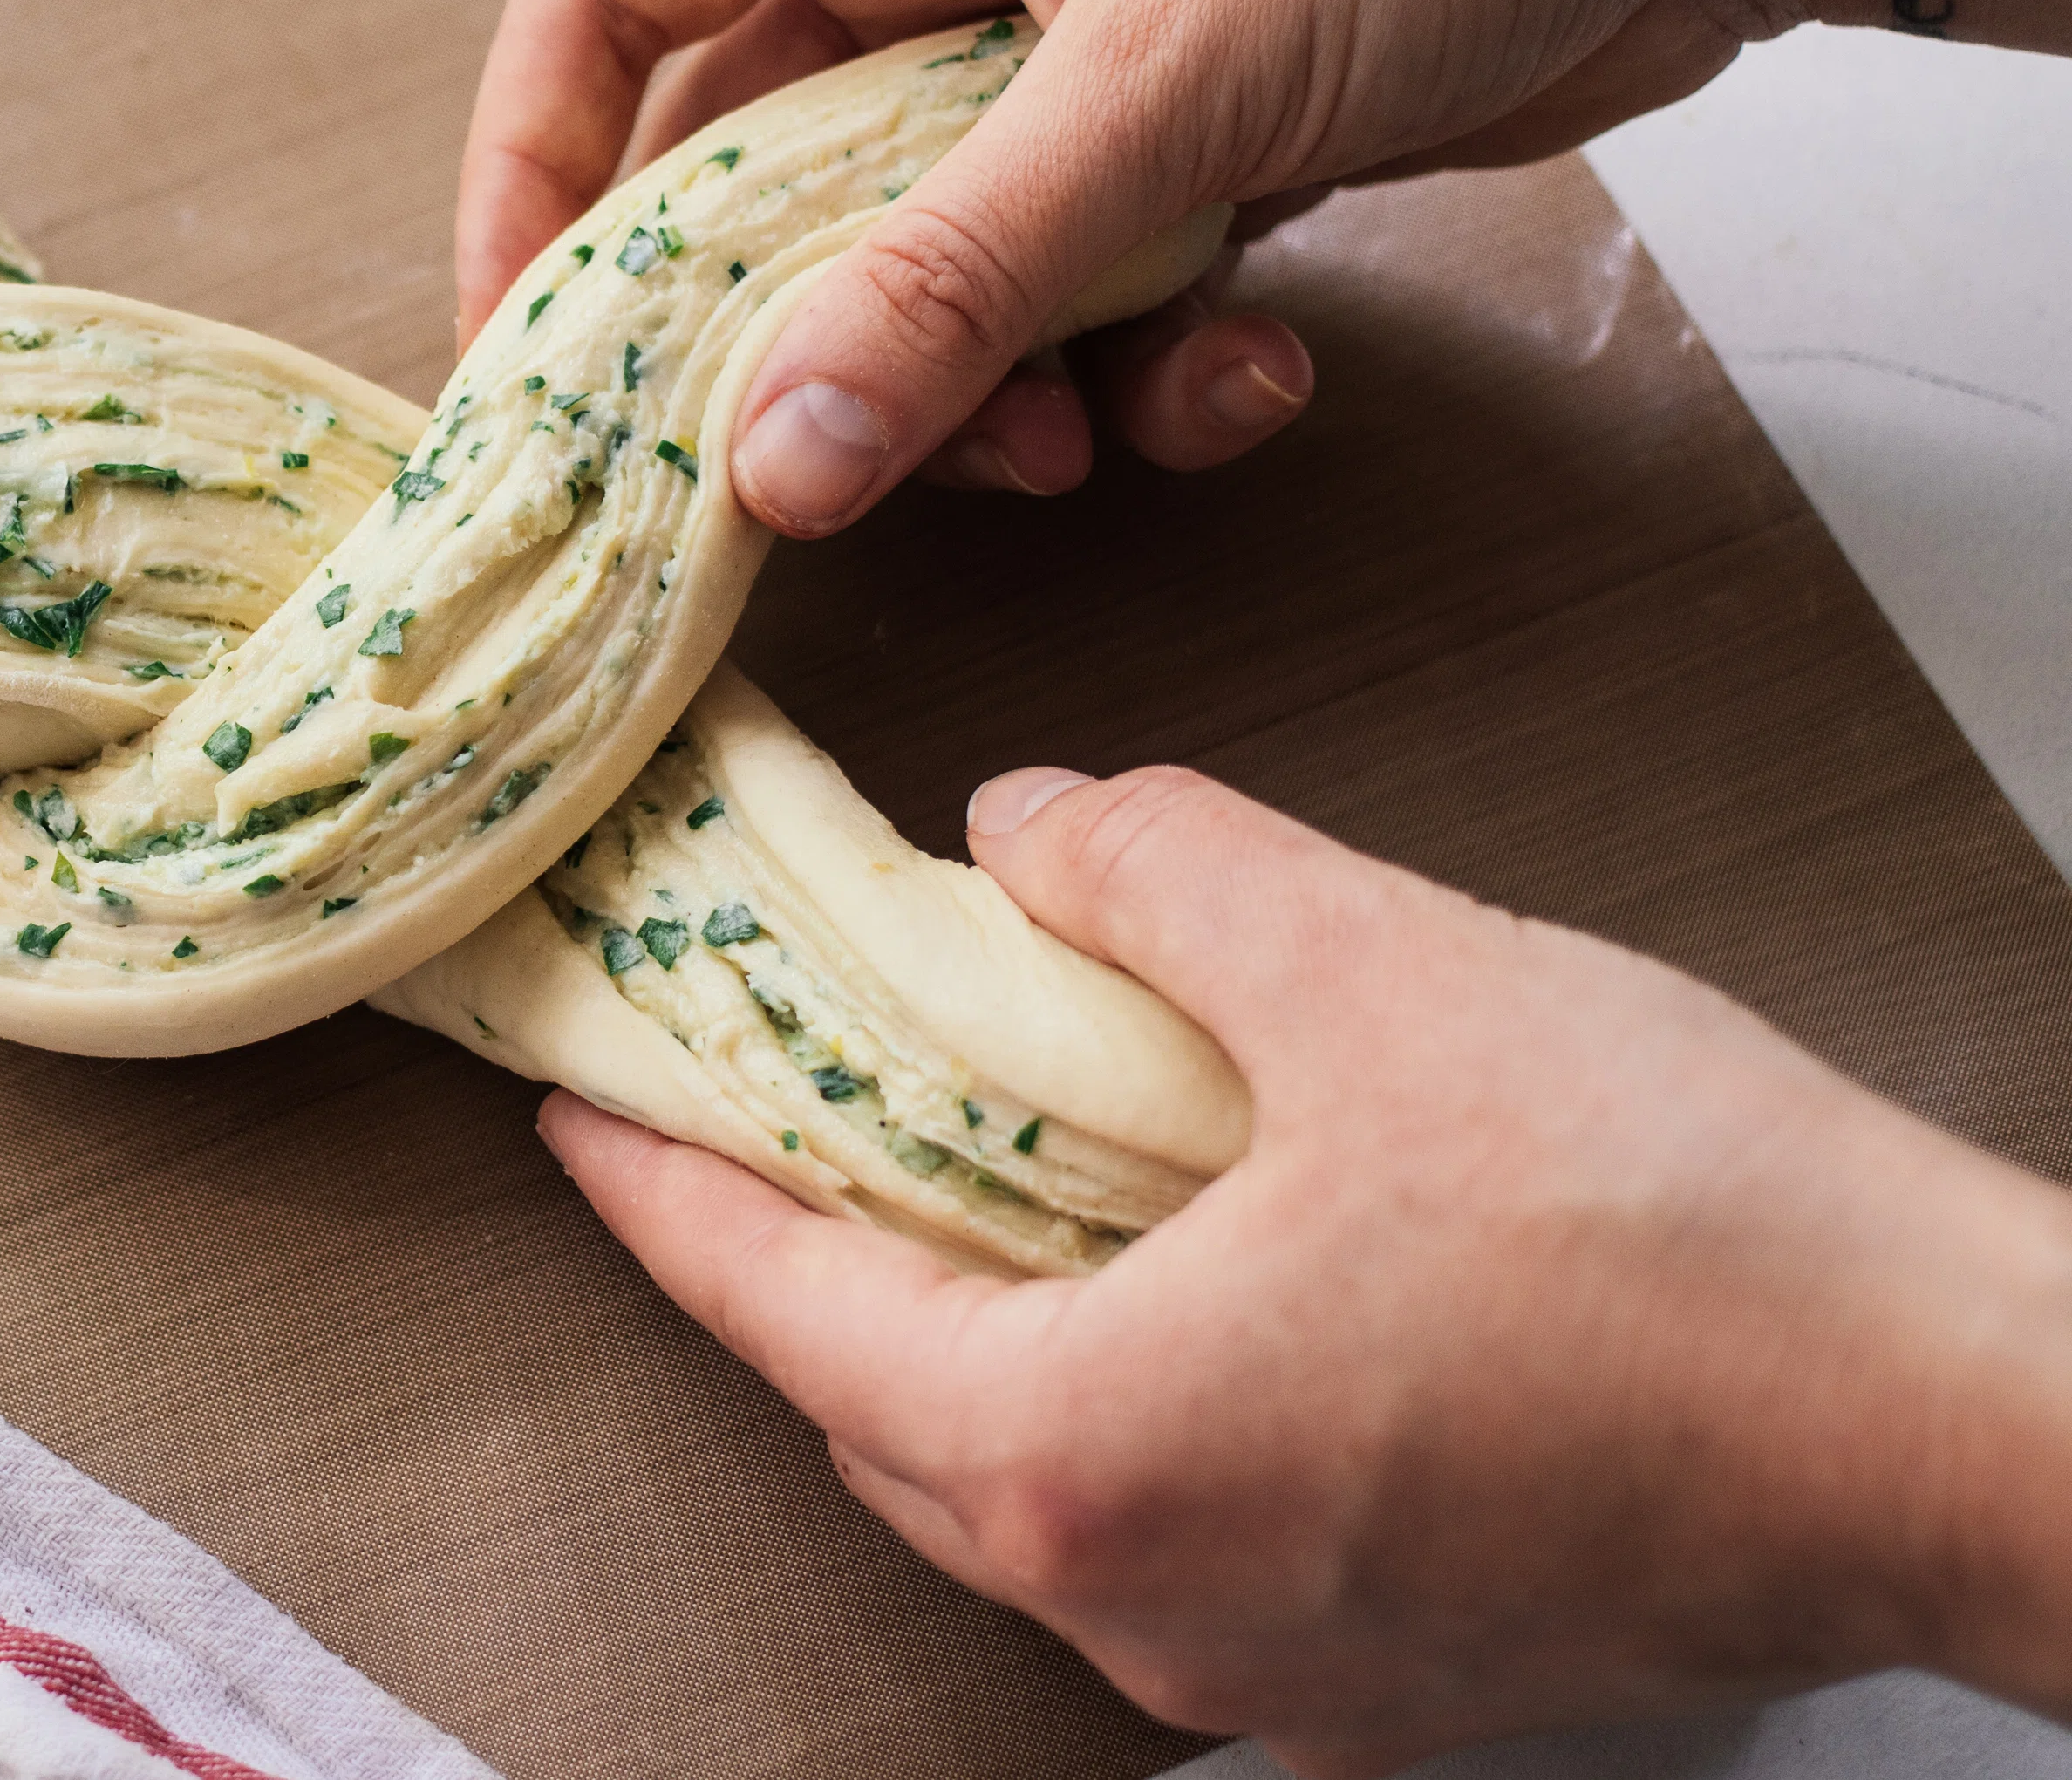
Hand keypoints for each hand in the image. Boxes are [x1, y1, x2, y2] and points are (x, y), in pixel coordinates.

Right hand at [456, 0, 2071, 533]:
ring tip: (1082, 436)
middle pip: (760, 174)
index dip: (535, 167)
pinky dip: (1139, 367)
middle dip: (794, 337)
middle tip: (811, 473)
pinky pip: (1083, 297)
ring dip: (988, 386)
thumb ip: (949, 285)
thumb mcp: (1158, 82)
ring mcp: (1063, 50)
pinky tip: (1252, 371)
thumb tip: (766, 461)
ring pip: (924, 266)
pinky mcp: (1182, 141)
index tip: (529, 351)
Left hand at [543, 766, 2071, 1775]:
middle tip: (765, 1116)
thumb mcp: (1380, 972)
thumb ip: (1156, 875)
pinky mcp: (1388, 1675)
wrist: (1978, 1436)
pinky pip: (1171, 1524)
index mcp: (1084, 1454)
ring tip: (957, 1174)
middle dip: (808, 1260)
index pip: (781, 1308)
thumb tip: (1033, 834)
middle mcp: (1139, 1604)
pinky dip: (1121, 1398)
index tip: (578, 1111)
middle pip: (883, 1414)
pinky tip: (1168, 1278)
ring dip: (974, 1331)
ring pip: (1027, 1482)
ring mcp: (1264, 1669)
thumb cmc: (1699, 1245)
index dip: (663, 1190)